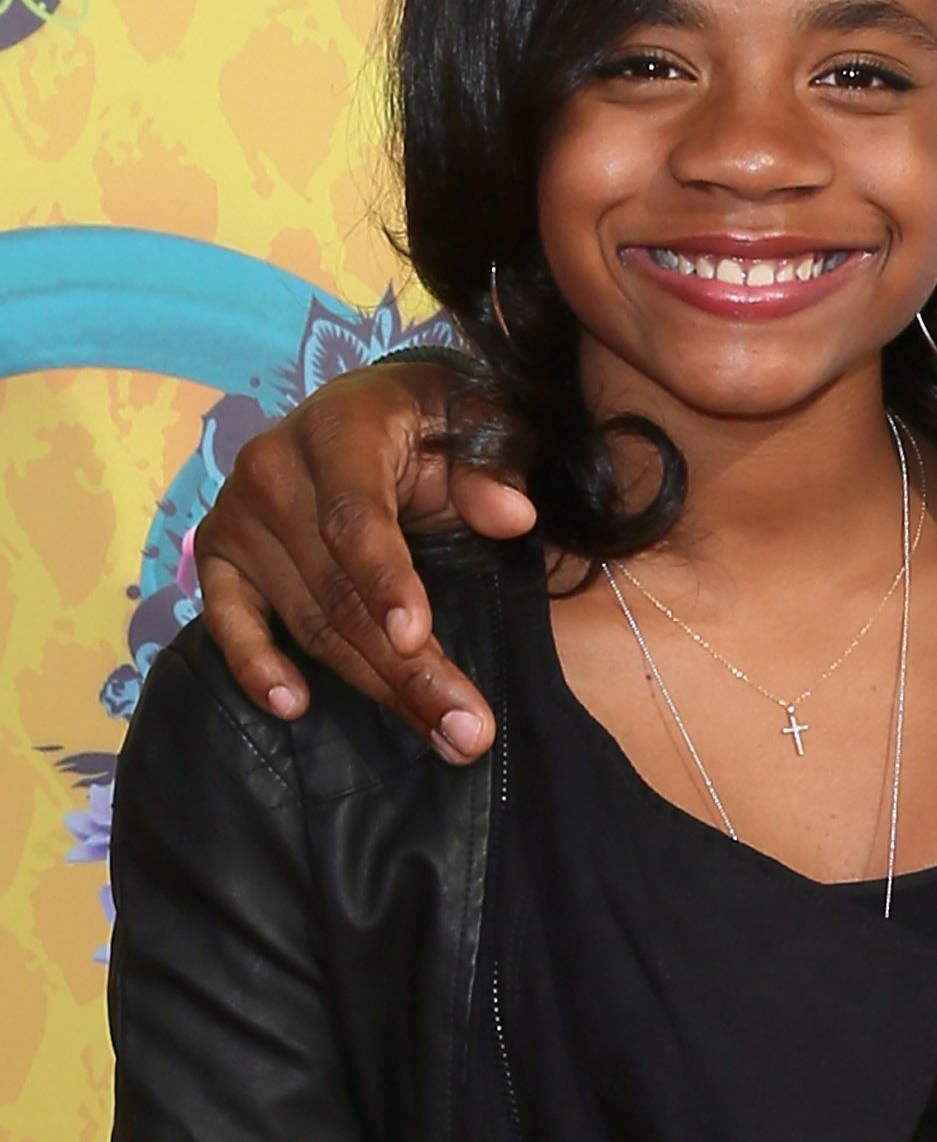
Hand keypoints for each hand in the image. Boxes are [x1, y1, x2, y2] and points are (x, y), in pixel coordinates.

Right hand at [194, 360, 536, 760]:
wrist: (364, 407)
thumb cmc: (431, 419)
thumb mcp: (475, 418)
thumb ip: (491, 465)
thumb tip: (513, 515)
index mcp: (339, 427)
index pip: (356, 517)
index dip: (386, 580)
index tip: (417, 639)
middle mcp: (273, 469)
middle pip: (337, 589)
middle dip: (406, 666)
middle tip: (468, 730)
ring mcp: (236, 515)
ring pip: (307, 621)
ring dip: (372, 685)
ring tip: (441, 734)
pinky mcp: (217, 554)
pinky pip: (227, 621)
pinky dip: (256, 666)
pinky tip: (293, 705)